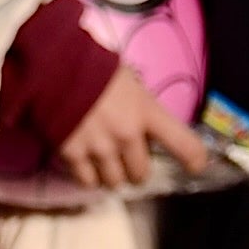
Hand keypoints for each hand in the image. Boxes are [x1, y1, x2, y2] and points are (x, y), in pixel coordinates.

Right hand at [55, 62, 219, 195]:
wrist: (53, 65)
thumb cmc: (94, 68)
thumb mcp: (129, 83)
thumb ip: (140, 110)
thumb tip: (145, 131)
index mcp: (146, 112)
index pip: (183, 144)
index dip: (194, 159)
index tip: (196, 166)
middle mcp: (127, 134)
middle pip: (141, 174)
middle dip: (135, 169)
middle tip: (126, 159)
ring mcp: (100, 147)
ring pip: (115, 183)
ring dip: (112, 176)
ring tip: (104, 162)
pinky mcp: (74, 154)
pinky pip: (88, 182)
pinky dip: (89, 177)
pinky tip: (87, 164)